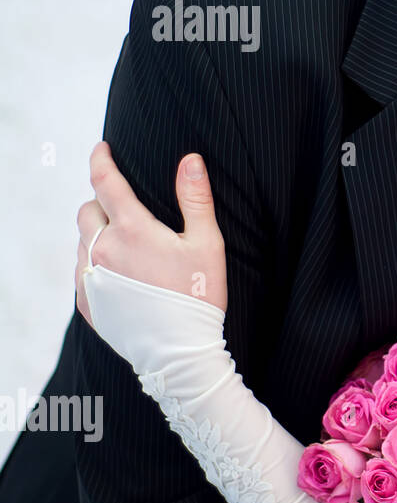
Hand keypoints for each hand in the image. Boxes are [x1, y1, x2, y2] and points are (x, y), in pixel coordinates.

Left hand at [75, 141, 227, 326]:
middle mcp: (102, 250)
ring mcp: (90, 277)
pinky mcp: (87, 302)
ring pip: (83, 242)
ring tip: (129, 250)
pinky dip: (96, 265)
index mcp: (132, 230)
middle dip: (102, 204)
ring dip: (98, 236)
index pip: (105, 182)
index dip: (100, 160)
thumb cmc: (198, 295)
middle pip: (88, 211)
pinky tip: (122, 277)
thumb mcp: (207, 243)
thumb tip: (190, 159)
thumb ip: (195, 198)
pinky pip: (83, 271)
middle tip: (127, 212)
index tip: (101, 148)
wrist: (179, 353)